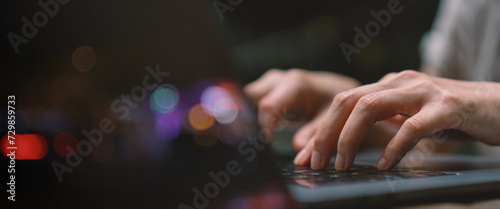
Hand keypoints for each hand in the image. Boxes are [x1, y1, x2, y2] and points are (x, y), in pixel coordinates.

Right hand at [244, 69, 359, 150]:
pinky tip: (263, 131)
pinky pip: (254, 98)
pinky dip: (254, 113)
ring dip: (252, 115)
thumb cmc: (340, 106)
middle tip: (260, 144)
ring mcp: (274, 81)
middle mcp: (281, 79)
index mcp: (296, 84)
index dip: (263, 129)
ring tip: (261, 137)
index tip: (268, 149)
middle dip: (252, 121)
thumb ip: (314, 136)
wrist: (345, 92)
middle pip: (251, 98)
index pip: (267, 106)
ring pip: (249, 96)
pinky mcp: (271, 87)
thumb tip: (297, 150)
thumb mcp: (332, 122)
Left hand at [294, 70, 499, 170]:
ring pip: (371, 107)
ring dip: (349, 138)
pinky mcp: (447, 107)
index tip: (304, 155)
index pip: (343, 102)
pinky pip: (412, 126)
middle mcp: (401, 82)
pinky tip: (385, 165)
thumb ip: (382, 123)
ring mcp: (423, 92)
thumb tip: (346, 146)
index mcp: (389, 84)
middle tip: (315, 162)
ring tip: (341, 164)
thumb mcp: (409, 116)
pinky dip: (394, 147)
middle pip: (348, 101)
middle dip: (326, 133)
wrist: (498, 106)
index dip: (320, 129)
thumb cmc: (450, 115)